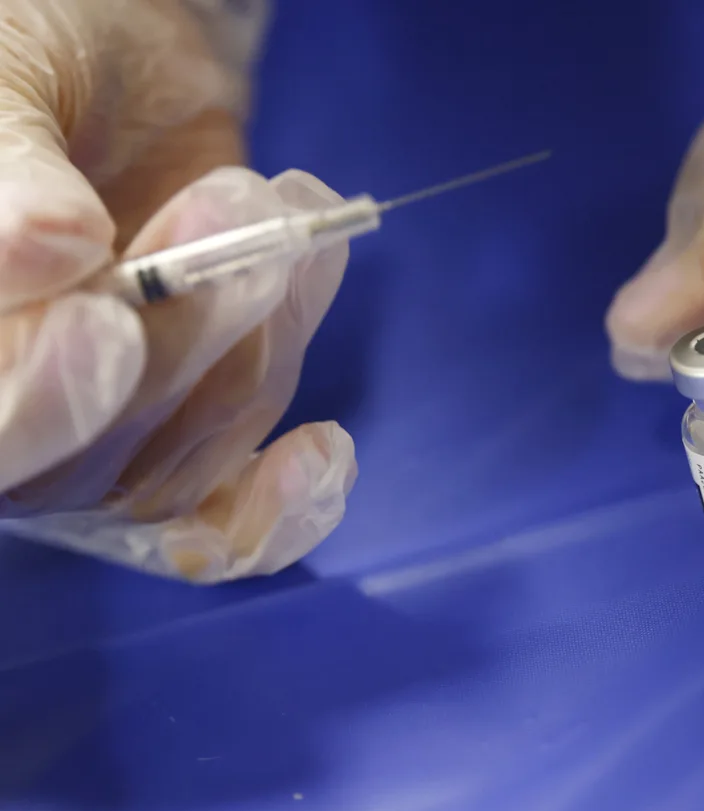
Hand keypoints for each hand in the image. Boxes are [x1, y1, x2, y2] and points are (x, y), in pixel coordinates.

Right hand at [0, 0, 355, 582]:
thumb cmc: (37, 60)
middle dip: (184, 342)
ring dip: (262, 333)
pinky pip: (231, 515)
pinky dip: (287, 500)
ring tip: (278, 208)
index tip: (105, 320)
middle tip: (237, 215)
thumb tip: (45, 254)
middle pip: (85, 465)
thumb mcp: (3, 85)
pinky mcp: (192, 426)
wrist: (122, 55)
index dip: (38, 403)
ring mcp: (103, 432)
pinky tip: (325, 451)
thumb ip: (6, 177)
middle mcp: (11, 408)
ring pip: (188, 452)